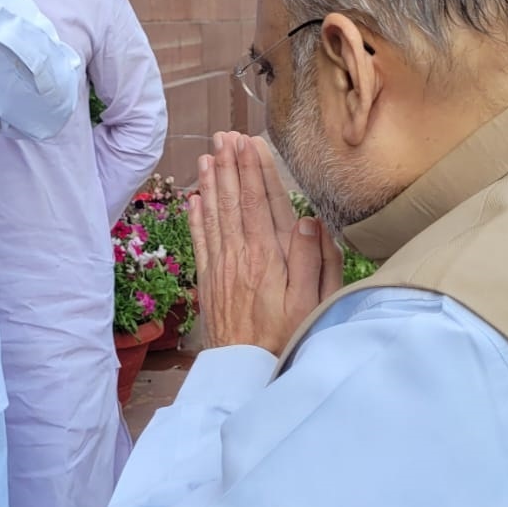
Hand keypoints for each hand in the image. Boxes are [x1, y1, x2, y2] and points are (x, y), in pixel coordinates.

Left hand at [187, 132, 342, 354]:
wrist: (245, 371)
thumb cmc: (286, 336)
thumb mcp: (312, 302)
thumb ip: (314, 261)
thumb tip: (310, 221)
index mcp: (268, 256)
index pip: (260, 202)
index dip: (255, 170)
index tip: (251, 143)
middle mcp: (240, 255)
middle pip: (233, 200)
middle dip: (230, 165)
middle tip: (225, 136)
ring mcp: (221, 266)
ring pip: (214, 214)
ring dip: (211, 182)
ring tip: (208, 155)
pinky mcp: (209, 280)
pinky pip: (200, 240)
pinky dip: (196, 217)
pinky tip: (194, 198)